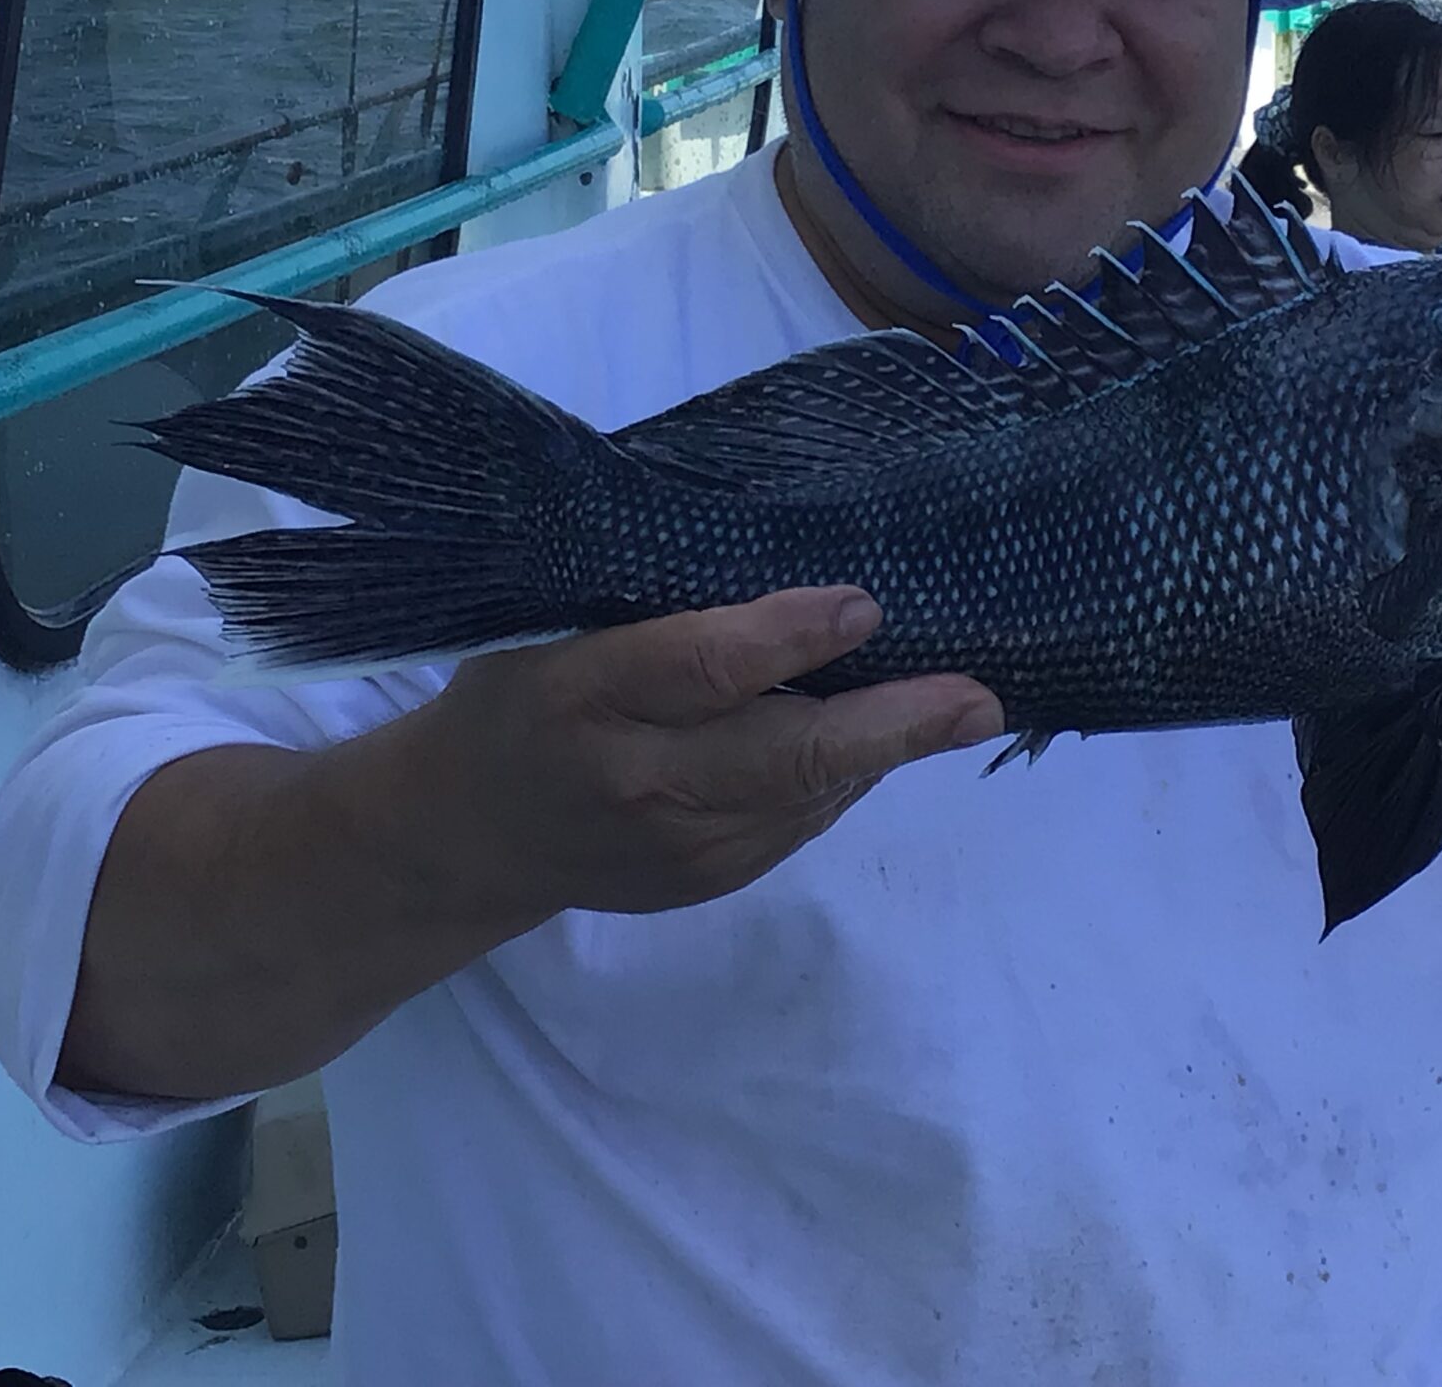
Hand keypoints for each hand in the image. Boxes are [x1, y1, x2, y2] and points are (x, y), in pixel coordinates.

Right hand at [382, 585, 1004, 925]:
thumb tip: (790, 557)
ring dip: (885, 750)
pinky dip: (845, 776)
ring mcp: (679, 848)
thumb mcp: (550, 627)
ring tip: (959, 705)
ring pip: (807, 794)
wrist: (465, 839)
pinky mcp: (710, 884)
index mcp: (584, 694)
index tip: (863, 606)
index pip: (700, 668)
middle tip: (976, 698)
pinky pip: (800, 821)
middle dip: (891, 724)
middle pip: (780, 754)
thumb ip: (653, 606)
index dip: (787, 640)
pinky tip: (883, 738)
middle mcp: (636, 780)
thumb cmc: (517, 696)